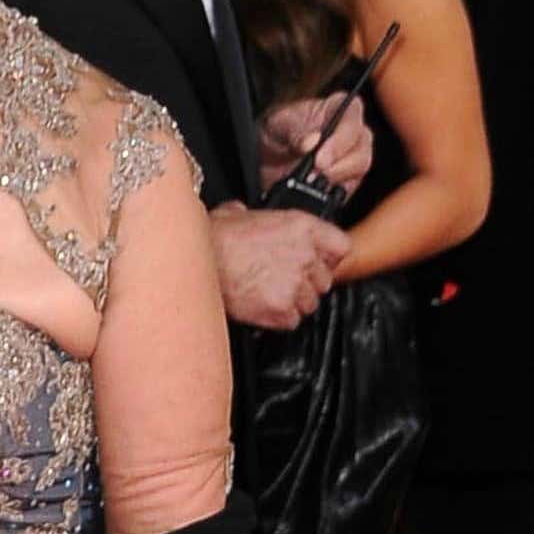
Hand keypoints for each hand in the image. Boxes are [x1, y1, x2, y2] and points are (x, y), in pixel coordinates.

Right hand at [209, 202, 348, 328]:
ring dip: (292, 301)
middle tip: (281, 278)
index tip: (317, 261)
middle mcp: (304, 255)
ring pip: (310, 303)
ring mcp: (295, 285)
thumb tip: (244, 212)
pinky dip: (277, 318)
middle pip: (325, 279)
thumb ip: (253, 214)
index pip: (341, 246)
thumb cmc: (210, 237)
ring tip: (265, 292)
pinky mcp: (281, 310)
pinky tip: (259, 305)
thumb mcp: (235, 212)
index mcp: (301, 227)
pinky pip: (291, 320)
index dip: (328, 256)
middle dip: (306, 282)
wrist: (192, 262)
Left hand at [260, 92, 372, 195]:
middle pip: (361, 148)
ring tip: (309, 181)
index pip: (352, 115)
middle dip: (338, 164)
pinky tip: (312, 191)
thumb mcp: (279, 123)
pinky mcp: (347, 180)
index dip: (340, 138)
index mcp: (338, 107)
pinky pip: (347, 188)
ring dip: (334, 178)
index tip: (320, 157)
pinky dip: (330, 192)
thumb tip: (310, 143)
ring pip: (358, 169)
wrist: (267, 153)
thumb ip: (294, 132)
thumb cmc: (278, 129)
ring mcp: (352, 157)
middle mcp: (352, 132)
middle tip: (314, 172)